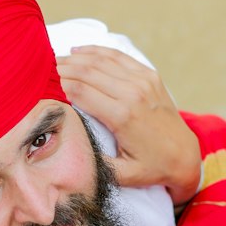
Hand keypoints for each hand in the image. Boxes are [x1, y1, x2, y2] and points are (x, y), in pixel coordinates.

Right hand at [57, 45, 200, 205]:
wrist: (184, 155)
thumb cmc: (150, 168)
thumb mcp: (121, 174)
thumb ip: (94, 162)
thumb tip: (67, 148)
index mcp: (122, 116)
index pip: (81, 91)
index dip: (59, 84)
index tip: (41, 83)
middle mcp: (133, 94)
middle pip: (88, 72)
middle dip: (63, 68)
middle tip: (41, 69)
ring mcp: (143, 81)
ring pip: (102, 60)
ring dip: (76, 57)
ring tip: (56, 59)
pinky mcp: (150, 75)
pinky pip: (119, 57)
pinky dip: (97, 51)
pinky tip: (80, 50)